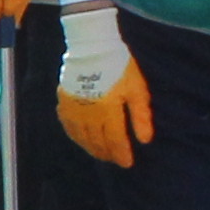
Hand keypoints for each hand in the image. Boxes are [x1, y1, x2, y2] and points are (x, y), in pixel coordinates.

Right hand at [56, 10, 151, 165]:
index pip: (115, 141)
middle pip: (97, 142)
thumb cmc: (118, 65)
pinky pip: (68, 126)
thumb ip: (140, 115)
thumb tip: (145, 140)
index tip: (127, 164)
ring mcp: (74, 110)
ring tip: (100, 153)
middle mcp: (89, 115)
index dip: (121, 154)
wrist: (91, 45)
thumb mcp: (136, 88)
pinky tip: (80, 138)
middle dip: (107, 153)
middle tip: (114, 159)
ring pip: (82, 137)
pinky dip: (75, 136)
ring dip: (91, 148)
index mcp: (108, 112)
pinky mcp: (64, 102)